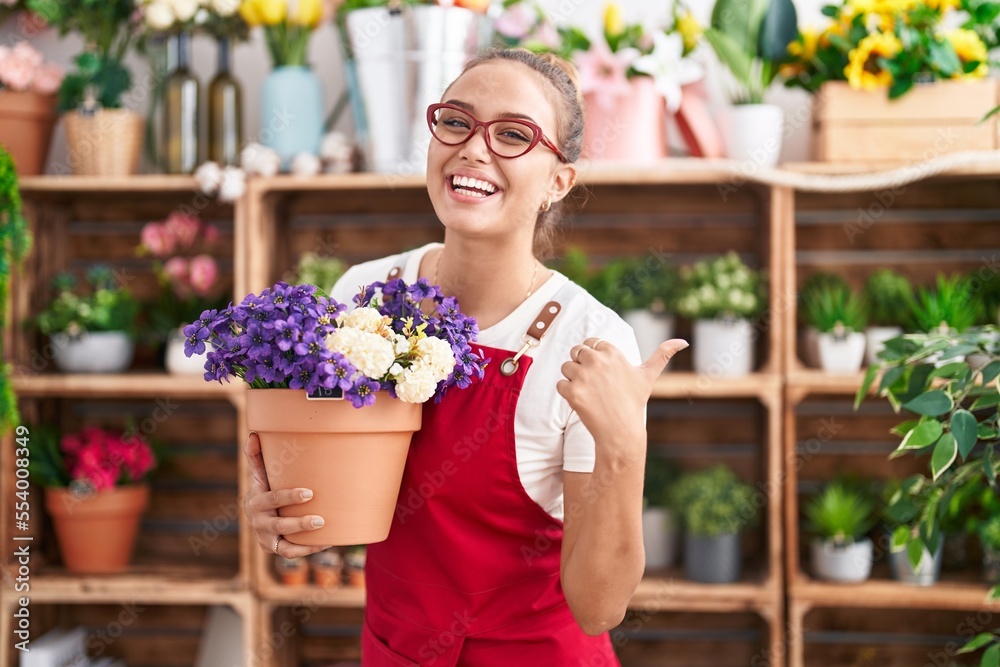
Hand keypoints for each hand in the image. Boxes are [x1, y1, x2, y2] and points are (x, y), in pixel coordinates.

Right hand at [243, 431, 331, 558]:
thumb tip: (254, 434)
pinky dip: (307, 551)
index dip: (289, 497)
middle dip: (299, 523)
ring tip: (325, 535)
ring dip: (305, 542)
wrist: (257, 513)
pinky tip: (325, 543)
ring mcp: (265, 538)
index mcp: (255, 501)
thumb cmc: (264, 487)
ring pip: (284, 545)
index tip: (310, 493)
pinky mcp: (274, 548)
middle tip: (321, 520)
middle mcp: (258, 522)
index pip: (272, 499)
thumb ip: (256, 456)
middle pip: (278, 525)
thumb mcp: (259, 473)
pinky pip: (290, 553)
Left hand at [557, 338, 688, 448]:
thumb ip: (663, 355)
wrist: (621, 431)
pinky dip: (567, 393)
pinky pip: (560, 384)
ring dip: (572, 379)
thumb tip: (683, 341)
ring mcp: (583, 376)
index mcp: (613, 353)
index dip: (594, 356)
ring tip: (590, 393)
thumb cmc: (634, 403)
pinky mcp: (572, 391)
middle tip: (594, 384)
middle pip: (576, 351)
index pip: (592, 342)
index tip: (601, 371)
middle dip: (581, 365)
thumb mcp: (648, 377)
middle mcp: (597, 361)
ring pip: (566, 367)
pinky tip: (583, 401)